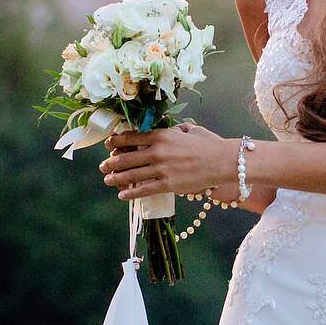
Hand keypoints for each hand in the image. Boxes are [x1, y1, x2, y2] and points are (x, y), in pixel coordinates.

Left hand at [100, 123, 234, 200]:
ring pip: (132, 175)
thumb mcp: (188, 129)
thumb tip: (164, 132)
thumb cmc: (208, 143)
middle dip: (111, 163)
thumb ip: (173, 130)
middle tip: (103, 166)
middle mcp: (158, 151)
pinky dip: (131, 192)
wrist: (222, 161)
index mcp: (162, 135)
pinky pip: (144, 189)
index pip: (132, 138)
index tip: (108, 145)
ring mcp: (162, 169)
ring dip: (116, 178)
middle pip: (127, 158)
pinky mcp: (168, 185)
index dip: (116, 142)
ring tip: (107, 180)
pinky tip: (122, 194)